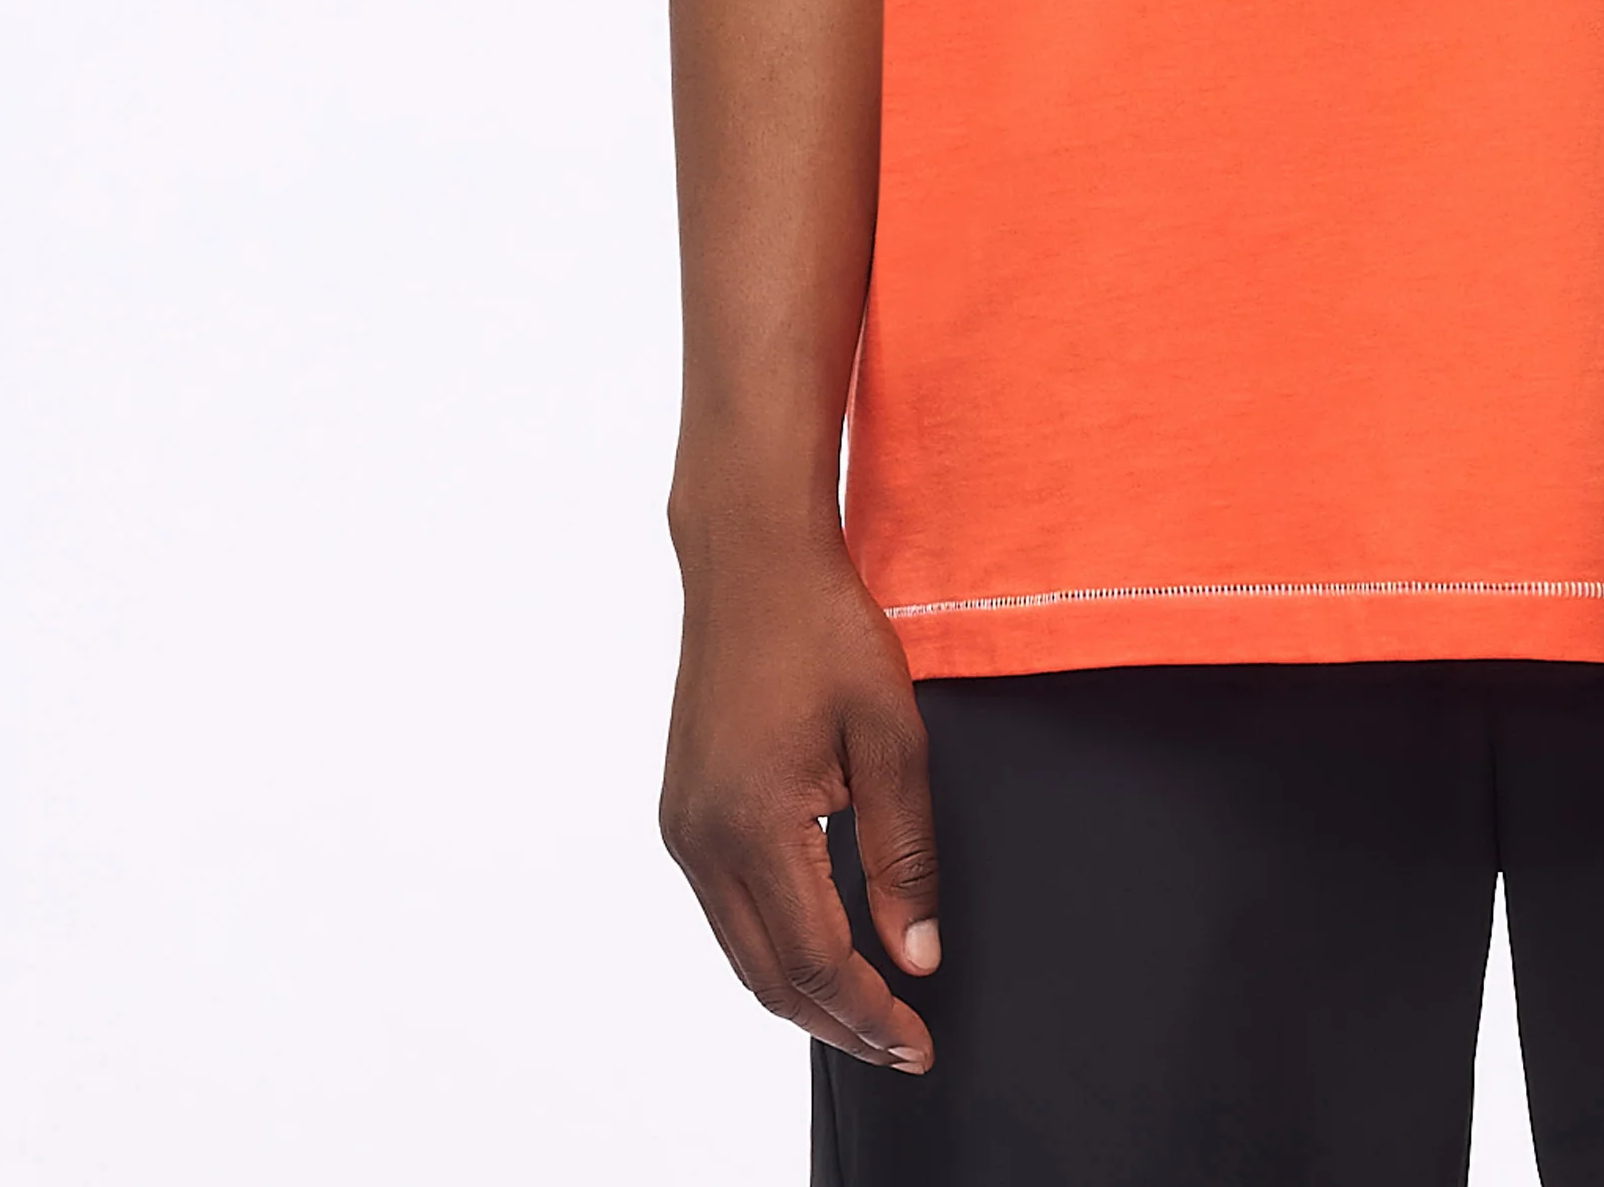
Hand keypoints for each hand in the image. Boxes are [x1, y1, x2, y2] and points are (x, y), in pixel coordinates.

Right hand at [659, 527, 942, 1072]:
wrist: (751, 559)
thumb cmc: (825, 629)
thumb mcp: (891, 735)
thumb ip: (904, 854)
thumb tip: (915, 953)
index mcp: (754, 824)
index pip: (817, 962)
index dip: (872, 1015)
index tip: (920, 1042)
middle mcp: (702, 839)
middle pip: (769, 978)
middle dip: (838, 1023)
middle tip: (900, 1044)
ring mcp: (683, 827)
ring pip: (742, 953)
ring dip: (803, 994)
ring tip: (868, 1011)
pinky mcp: (683, 811)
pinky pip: (726, 911)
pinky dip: (773, 948)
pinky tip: (818, 947)